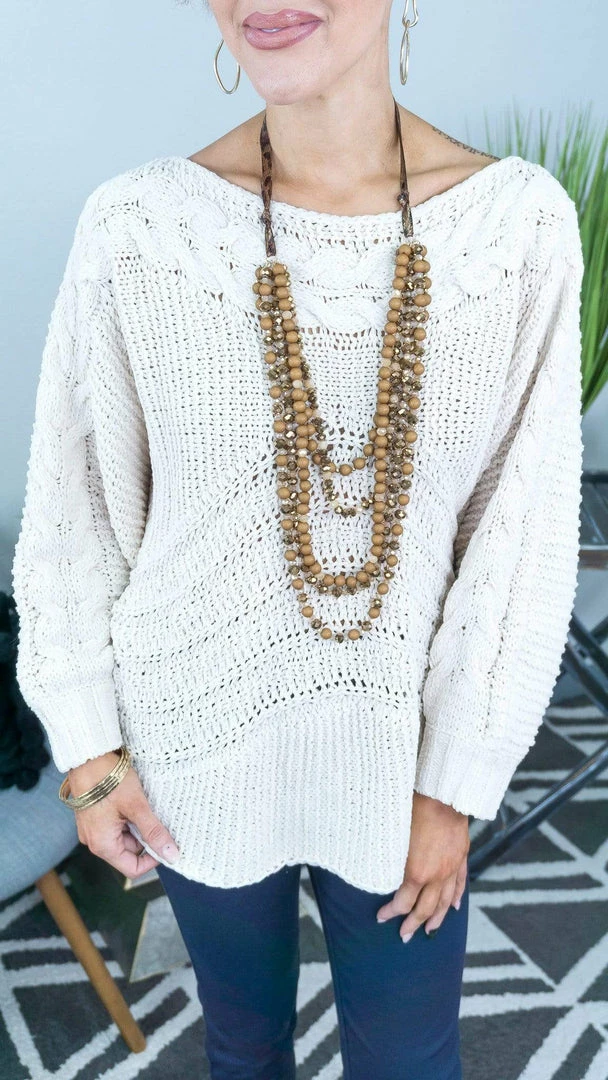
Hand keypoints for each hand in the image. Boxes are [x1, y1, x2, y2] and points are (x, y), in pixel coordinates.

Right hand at [69, 750, 179, 878]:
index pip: (132, 868)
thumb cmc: (109, 779)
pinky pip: (115, 825)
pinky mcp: (94, 816)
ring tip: (142, 804)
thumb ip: (154, 832)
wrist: (88, 756)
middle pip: (129, 851)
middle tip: (154, 815)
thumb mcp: (137, 807)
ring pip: (123, 836)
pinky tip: (133, 801)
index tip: (165, 842)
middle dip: (145, 836)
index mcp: (102, 845)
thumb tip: (171, 854)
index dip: (152, 859)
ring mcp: (92, 828)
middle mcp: (94, 840)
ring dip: (137, 824)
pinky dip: (127, 817)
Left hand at [376, 792, 469, 940]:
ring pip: (445, 902)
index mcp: (417, 872)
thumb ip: (391, 860)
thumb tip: (381, 872)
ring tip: (430, 931)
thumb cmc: (414, 810)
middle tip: (404, 936)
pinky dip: (457, 898)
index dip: (391, 912)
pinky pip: (460, 884)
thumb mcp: (395, 838)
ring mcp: (451, 868)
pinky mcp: (461, 858)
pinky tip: (454, 907)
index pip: (403, 902)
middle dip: (413, 924)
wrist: (443, 795)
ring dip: (437, 919)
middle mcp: (436, 876)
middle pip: (425, 909)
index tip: (381, 917)